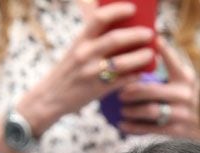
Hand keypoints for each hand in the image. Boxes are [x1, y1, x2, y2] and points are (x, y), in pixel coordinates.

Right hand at [15, 1, 154, 134]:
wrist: (49, 98)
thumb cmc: (67, 71)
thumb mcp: (75, 50)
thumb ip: (92, 38)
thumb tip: (116, 24)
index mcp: (80, 41)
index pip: (99, 18)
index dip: (118, 10)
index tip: (132, 9)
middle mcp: (84, 55)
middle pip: (116, 39)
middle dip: (137, 35)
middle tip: (149, 34)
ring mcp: (91, 73)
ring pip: (123, 62)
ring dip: (141, 57)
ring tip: (150, 54)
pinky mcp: (97, 90)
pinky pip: (122, 81)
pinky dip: (135, 76)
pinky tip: (142, 73)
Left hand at [116, 37, 199, 138]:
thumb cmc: (196, 101)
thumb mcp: (190, 82)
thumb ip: (174, 69)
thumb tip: (152, 48)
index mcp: (187, 79)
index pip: (172, 61)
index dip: (161, 51)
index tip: (149, 42)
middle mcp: (185, 94)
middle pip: (151, 90)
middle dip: (131, 91)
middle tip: (120, 93)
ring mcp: (182, 113)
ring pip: (149, 110)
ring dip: (131, 110)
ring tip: (122, 109)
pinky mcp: (177, 130)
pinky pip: (151, 128)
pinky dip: (134, 127)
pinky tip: (123, 124)